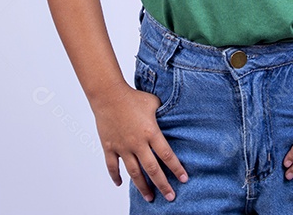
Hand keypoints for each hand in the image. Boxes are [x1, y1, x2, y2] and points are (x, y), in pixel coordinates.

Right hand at [90, 83, 188, 201]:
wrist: (108, 94)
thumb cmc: (132, 97)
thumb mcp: (154, 103)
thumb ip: (164, 113)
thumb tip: (174, 117)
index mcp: (151, 132)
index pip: (167, 155)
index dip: (176, 169)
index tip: (184, 179)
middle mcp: (137, 143)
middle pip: (152, 169)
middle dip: (163, 185)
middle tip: (170, 197)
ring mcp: (122, 147)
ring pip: (134, 173)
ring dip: (143, 187)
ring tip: (150, 198)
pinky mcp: (109, 146)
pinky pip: (112, 166)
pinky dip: (115, 176)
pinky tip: (120, 184)